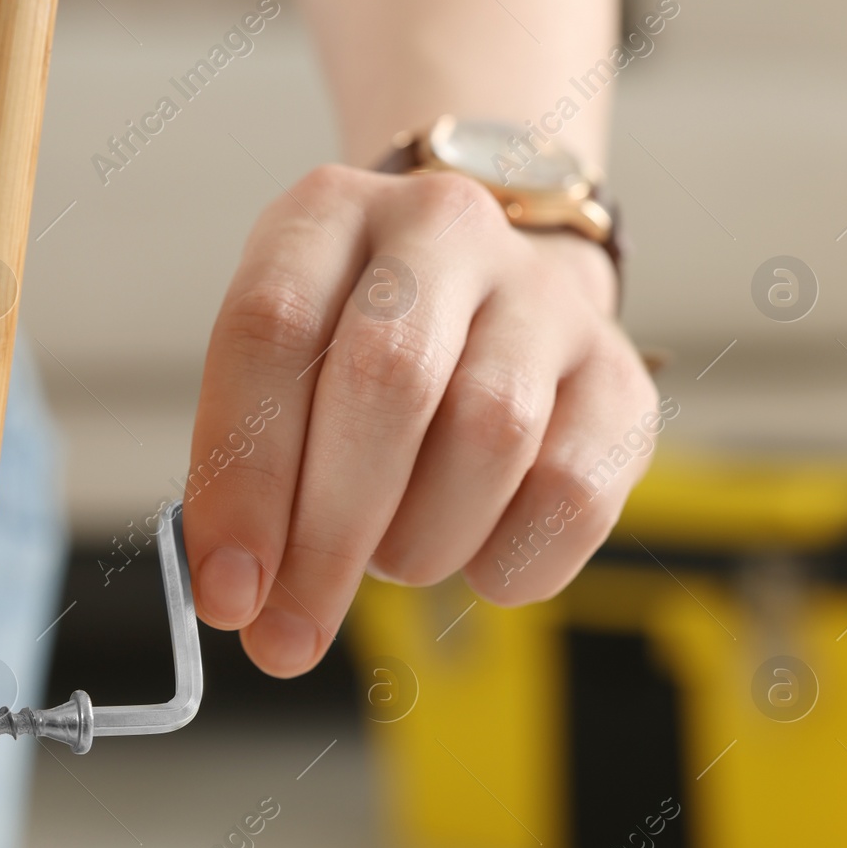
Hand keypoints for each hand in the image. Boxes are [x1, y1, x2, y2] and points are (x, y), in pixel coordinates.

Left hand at [183, 164, 659, 676]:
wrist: (490, 303)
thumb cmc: (355, 351)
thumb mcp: (276, 375)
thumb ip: (245, 470)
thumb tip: (234, 593)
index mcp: (330, 214)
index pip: (271, 330)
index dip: (243, 477)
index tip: (227, 592)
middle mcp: (443, 228)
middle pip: (386, 380)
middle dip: (327, 535)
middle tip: (290, 633)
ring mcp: (542, 295)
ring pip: (488, 434)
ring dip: (419, 539)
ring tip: (393, 556)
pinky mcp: (619, 373)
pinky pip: (572, 491)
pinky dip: (509, 558)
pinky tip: (475, 563)